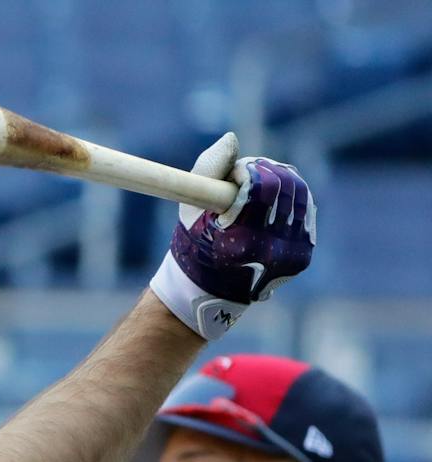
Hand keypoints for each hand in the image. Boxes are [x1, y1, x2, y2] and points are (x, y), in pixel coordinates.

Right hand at [150, 132, 315, 339]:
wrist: (211, 288)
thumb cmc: (195, 242)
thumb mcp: (191, 204)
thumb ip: (209, 167)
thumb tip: (233, 138)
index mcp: (240, 237)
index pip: (260, 184)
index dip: (247, 172)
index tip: (235, 176)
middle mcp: (270, 247)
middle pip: (284, 185)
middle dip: (266, 173)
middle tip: (248, 179)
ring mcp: (290, 253)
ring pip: (299, 196)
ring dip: (281, 184)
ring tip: (260, 191)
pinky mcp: (302, 256)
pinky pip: (305, 213)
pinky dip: (290, 203)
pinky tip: (273, 208)